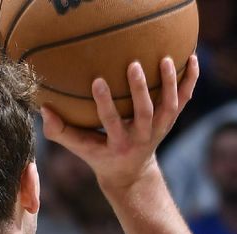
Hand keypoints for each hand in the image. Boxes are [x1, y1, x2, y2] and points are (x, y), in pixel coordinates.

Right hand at [42, 56, 199, 196]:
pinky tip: (192, 58)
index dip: (106, 104)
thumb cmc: (98, 154)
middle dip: (141, 91)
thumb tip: (44, 110)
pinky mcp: (170, 121)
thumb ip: (59, 131)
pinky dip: (190, 80)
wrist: (130, 172)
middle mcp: (142, 138)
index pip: (112, 123)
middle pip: (145, 114)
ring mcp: (159, 130)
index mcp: (119, 144)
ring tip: (165, 59)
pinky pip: (184, 100)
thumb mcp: (79, 147)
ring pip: (169, 107)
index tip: (98, 82)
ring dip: (169, 83)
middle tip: (133, 65)